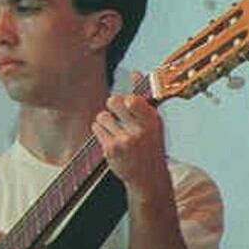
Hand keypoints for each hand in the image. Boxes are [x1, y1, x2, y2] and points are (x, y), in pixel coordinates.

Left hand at [92, 75, 171, 203]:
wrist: (148, 177)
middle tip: (119, 114)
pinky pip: (96, 128)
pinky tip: (111, 140)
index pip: (132, 99)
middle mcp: (140, 131)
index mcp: (152, 120)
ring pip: (102, 115)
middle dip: (113, 105)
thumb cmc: (150, 144)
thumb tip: (135, 72)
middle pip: (113, 101)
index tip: (130, 106)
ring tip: (116, 130)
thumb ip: (142, 97)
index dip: (127, 100)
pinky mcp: (111, 149)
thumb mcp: (152, 121)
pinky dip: (101, 131)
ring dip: (105, 120)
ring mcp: (124, 141)